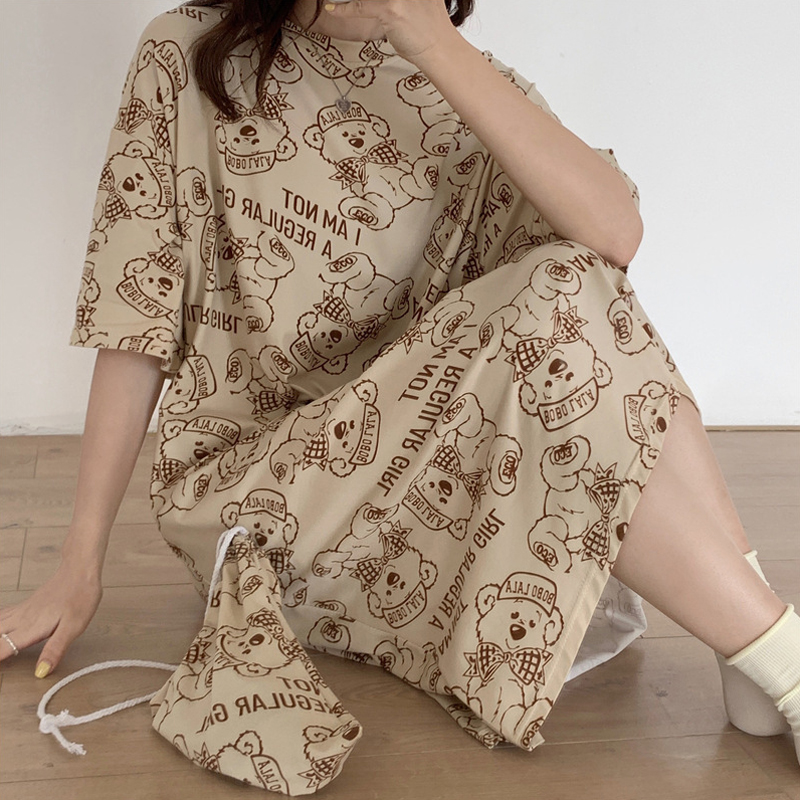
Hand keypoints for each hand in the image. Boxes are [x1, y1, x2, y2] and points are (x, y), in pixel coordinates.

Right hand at [0, 560, 102, 675]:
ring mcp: (22, 611)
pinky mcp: (26, 605)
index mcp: (30, 628)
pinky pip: (1, 616)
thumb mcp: (74, 627)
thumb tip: (40, 672)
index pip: (1, 649)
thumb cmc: (80, 597)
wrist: (80, 570)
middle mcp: (21, 620)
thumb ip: (55, 649)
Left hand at [324, 0, 460, 62]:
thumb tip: (385, 3)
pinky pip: (360, 6)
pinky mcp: (390, 9)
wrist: (441, 49)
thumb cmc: (429, 31)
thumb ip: (403, 0)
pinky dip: (344, 9)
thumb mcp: (419, 3)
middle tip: (367, 7)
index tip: (369, 2)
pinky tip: (332, 8)